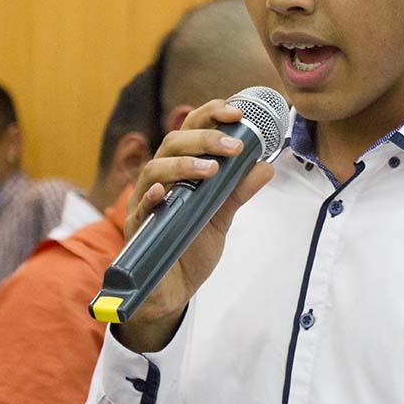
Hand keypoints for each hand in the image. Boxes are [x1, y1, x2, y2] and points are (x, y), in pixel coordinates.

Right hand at [115, 99, 273, 352]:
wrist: (171, 291)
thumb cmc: (189, 248)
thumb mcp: (220, 217)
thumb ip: (238, 191)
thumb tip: (267, 165)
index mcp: (179, 171)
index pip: (190, 131)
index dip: (210, 116)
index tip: (237, 112)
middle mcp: (159, 180)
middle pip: (172, 143)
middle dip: (204, 138)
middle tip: (233, 146)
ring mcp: (144, 203)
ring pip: (154, 169)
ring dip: (182, 164)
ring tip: (211, 169)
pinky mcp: (137, 230)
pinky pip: (138, 209)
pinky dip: (150, 197)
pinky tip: (165, 192)